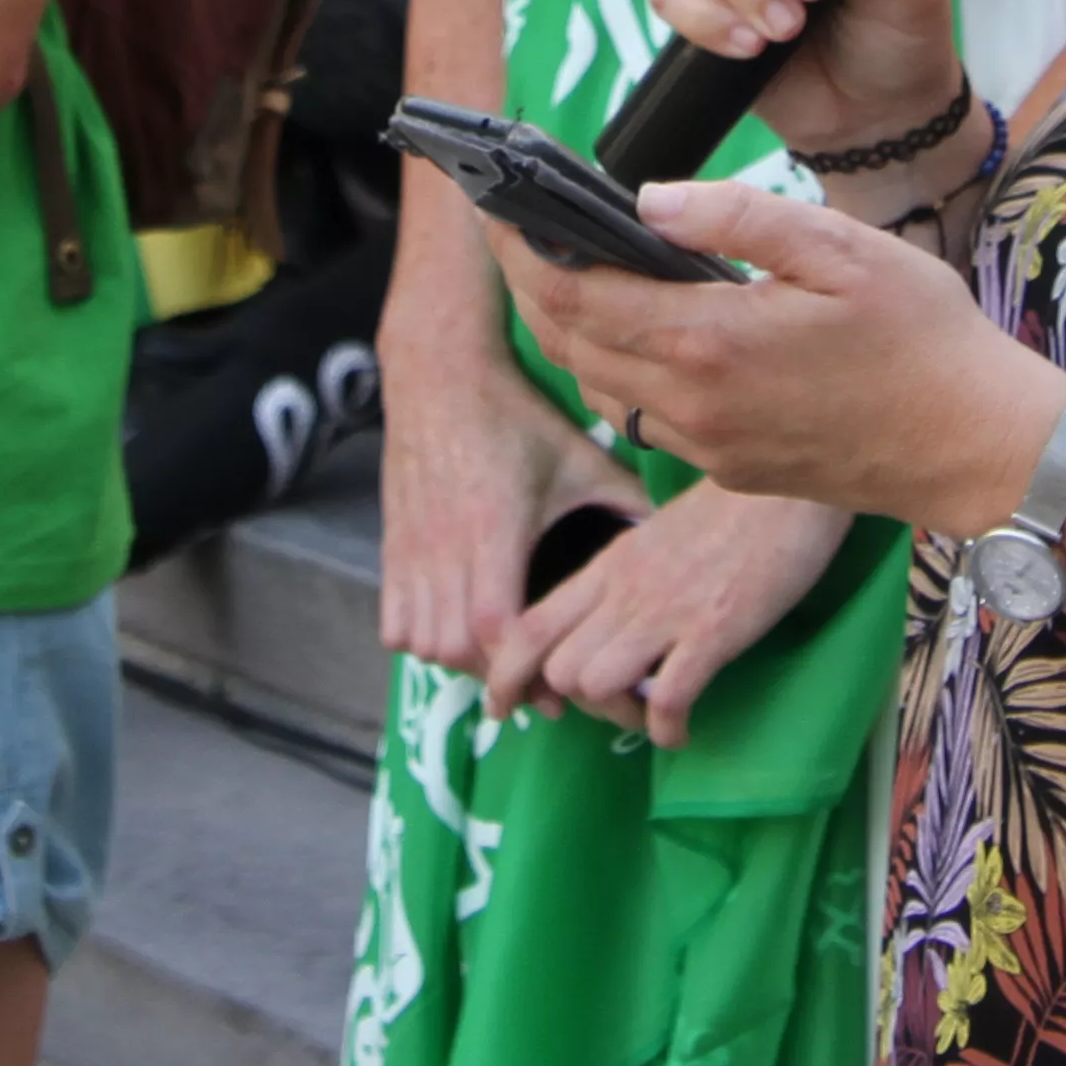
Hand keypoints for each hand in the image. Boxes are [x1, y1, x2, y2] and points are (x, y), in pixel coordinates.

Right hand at [375, 300, 645, 682]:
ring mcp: (413, 550)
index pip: (495, 624)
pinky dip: (422, 644)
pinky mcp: (392, 548)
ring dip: (462, 663)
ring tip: (502, 662)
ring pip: (424, 642)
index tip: (558, 687)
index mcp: (495, 527)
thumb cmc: (515, 419)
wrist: (440, 379)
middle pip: (458, 647)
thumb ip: (625, 498)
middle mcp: (446, 545)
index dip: (525, 665)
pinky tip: (455, 636)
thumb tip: (673, 535)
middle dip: (500, 676)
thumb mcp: (578, 457)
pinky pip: (395, 624)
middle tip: (540, 686)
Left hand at [480, 480, 852, 747]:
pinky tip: (683, 730)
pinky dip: (667, 730)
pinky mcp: (711, 632)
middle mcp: (624, 591)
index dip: (508, 676)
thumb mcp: (658, 537)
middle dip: (578, 704)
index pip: (528, 627)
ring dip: (620, 716)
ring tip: (650, 714)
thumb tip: (613, 621)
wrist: (788, 492)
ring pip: (595, 685)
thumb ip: (629, 577)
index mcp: (608, 567)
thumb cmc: (733, 511)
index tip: (511, 706)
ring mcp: (665, 612)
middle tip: (617, 705)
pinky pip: (666, 700)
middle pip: (556, 669)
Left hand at [505, 181, 1065, 535]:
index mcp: (707, 343)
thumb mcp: (840, 247)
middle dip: (531, 286)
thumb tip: (644, 201)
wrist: (978, 447)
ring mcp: (709, 449)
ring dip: (570, 334)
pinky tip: (639, 333)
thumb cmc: (924, 338)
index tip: (495, 209)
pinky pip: (645, 421)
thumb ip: (736, 216)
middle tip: (514, 233)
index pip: (573, 294)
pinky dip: (617, 373)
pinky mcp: (732, 470)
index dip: (521, 250)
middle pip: (569, 345)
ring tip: (566, 272)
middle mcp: (692, 406)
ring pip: (601, 389)